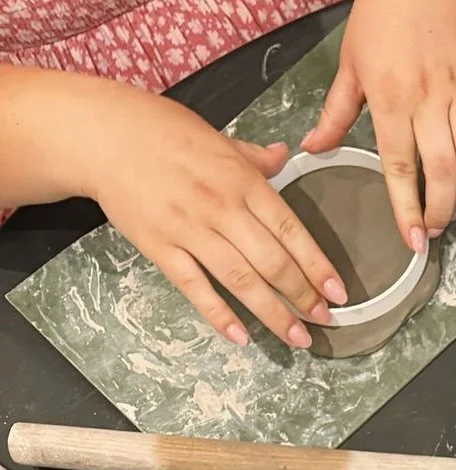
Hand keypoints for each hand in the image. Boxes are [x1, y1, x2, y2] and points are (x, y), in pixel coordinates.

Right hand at [81, 85, 344, 347]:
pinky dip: (220, 315)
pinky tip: (241, 337)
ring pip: (241, 280)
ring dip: (273, 314)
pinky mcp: (161, 247)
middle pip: (272, 261)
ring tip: (297, 337)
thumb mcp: (217, 137)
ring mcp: (191, 230)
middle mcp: (222, 207)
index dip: (317, 265)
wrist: (103, 134)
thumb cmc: (160, 132)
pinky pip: (196, 288)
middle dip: (303, 296)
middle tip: (324, 321)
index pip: (290, 230)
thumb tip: (285, 156)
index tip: (337, 292)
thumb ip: (254, 157)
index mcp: (242, 180)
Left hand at [304, 0, 455, 244]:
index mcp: (391, 97)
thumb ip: (335, 113)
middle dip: (444, 209)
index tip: (413, 240)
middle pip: (442, 168)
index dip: (408, 207)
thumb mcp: (350, 65)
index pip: (400, 165)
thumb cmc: (382, 17)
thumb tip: (313, 150)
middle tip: (441, 236)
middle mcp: (429, 99)